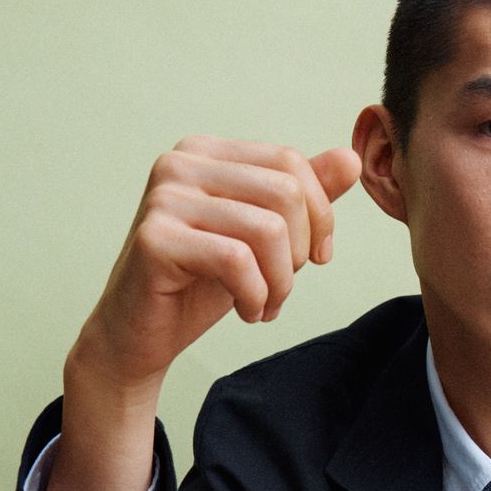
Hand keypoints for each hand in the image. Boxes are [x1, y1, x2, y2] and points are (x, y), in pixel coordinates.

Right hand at [73, 137, 362, 391]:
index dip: (320, 216)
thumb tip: (351, 159)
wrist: (140, 337)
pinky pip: (237, 261)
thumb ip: (301, 199)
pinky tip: (246, 313)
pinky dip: (255, 297)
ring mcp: (164, 198)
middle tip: (281, 289)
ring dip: (280, 283)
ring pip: (266, 229)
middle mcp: (181, 163)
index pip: (290, 163)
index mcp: (207, 153)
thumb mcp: (261, 240)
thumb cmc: (200, 286)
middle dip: (300, 253)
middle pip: (285, 193)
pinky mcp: (155, 239)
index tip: (316, 259)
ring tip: (264, 305)